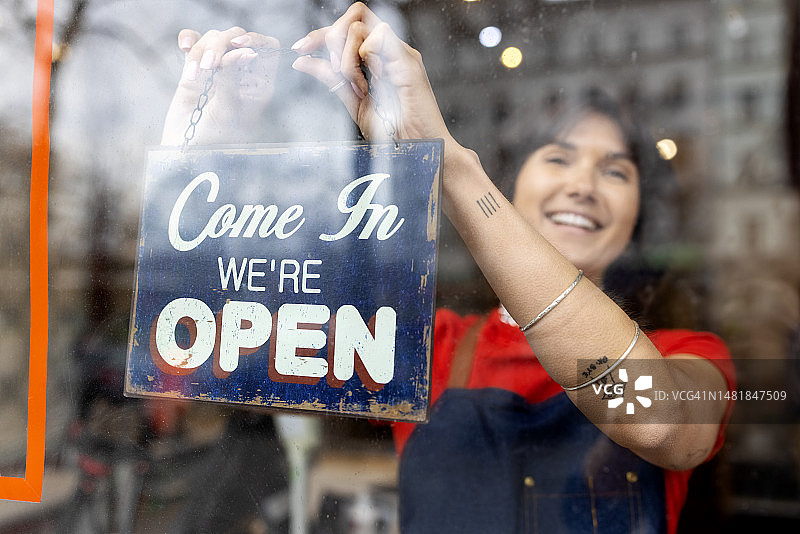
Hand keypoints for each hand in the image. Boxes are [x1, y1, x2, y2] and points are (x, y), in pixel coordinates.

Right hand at [161, 27, 279, 145]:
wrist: (185, 151)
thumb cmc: (213, 140)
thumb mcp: (226, 111)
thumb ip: (233, 79)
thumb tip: (245, 52)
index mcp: (258, 84)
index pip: (268, 48)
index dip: (256, 39)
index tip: (238, 44)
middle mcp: (241, 73)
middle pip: (237, 37)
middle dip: (221, 44)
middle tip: (210, 66)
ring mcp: (218, 70)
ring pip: (214, 38)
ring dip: (202, 50)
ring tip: (194, 76)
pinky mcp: (196, 68)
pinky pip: (193, 43)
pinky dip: (188, 40)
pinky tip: (184, 49)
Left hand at [290, 2, 454, 145]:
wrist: (417, 148)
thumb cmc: (394, 131)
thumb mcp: (353, 102)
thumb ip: (331, 79)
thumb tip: (303, 61)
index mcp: (377, 57)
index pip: (347, 27)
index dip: (320, 34)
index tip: (300, 49)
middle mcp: (389, 50)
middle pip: (354, 15)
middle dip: (332, 38)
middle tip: (335, 71)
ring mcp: (400, 53)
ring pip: (360, 26)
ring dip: (347, 57)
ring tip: (358, 86)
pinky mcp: (408, 60)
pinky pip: (378, 37)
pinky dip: (364, 57)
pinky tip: (370, 83)